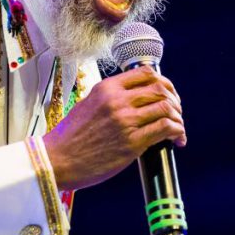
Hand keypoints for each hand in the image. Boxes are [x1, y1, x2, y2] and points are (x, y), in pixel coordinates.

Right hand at [43, 66, 184, 189]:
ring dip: (178, 117)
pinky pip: (165, 128)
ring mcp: (125, 121)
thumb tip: (135, 98)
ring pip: (166, 108)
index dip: (163, 82)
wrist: (56, 160)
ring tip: (178, 128)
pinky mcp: (132, 142)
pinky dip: (177, 132)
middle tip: (176, 111)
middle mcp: (118, 100)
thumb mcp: (88, 104)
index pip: (146, 73)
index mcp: (107, 88)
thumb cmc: (70, 137)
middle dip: (174, 99)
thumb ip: (110, 98)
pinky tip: (177, 139)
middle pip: (160, 89)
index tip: (167, 93)